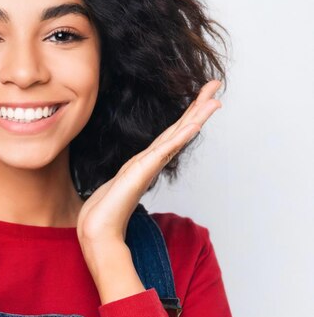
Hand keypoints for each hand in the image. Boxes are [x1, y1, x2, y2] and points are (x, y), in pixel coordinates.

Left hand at [77, 79, 222, 246]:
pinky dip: (181, 137)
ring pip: (178, 136)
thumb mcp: (117, 183)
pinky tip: (194, 125)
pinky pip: (165, 150)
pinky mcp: (143, 172)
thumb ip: (127, 176)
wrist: (99, 230)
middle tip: (216, 85)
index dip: (188, 114)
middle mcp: (153, 162)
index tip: (202, 97)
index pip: (172, 132)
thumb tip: (128, 176)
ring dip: (197, 117)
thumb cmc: (105, 210)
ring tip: (214, 101)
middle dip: (198, 106)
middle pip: (181, 128)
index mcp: (147, 161)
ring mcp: (150, 166)